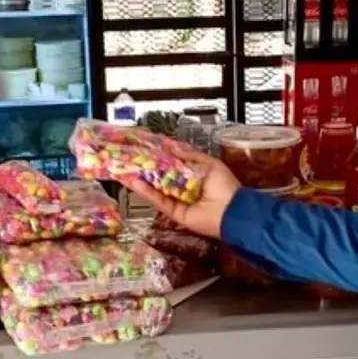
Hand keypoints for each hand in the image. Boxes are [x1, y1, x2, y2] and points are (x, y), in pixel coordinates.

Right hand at [117, 143, 239, 238]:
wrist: (231, 210)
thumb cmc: (225, 186)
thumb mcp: (209, 163)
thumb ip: (190, 155)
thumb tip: (173, 145)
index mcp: (195, 176)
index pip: (173, 165)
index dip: (160, 157)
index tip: (147, 148)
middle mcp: (185, 188)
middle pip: (161, 177)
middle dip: (147, 169)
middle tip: (131, 160)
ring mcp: (179, 201)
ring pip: (156, 189)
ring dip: (141, 180)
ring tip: (126, 171)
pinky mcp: (175, 213)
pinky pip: (159, 201)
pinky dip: (147, 192)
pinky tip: (136, 183)